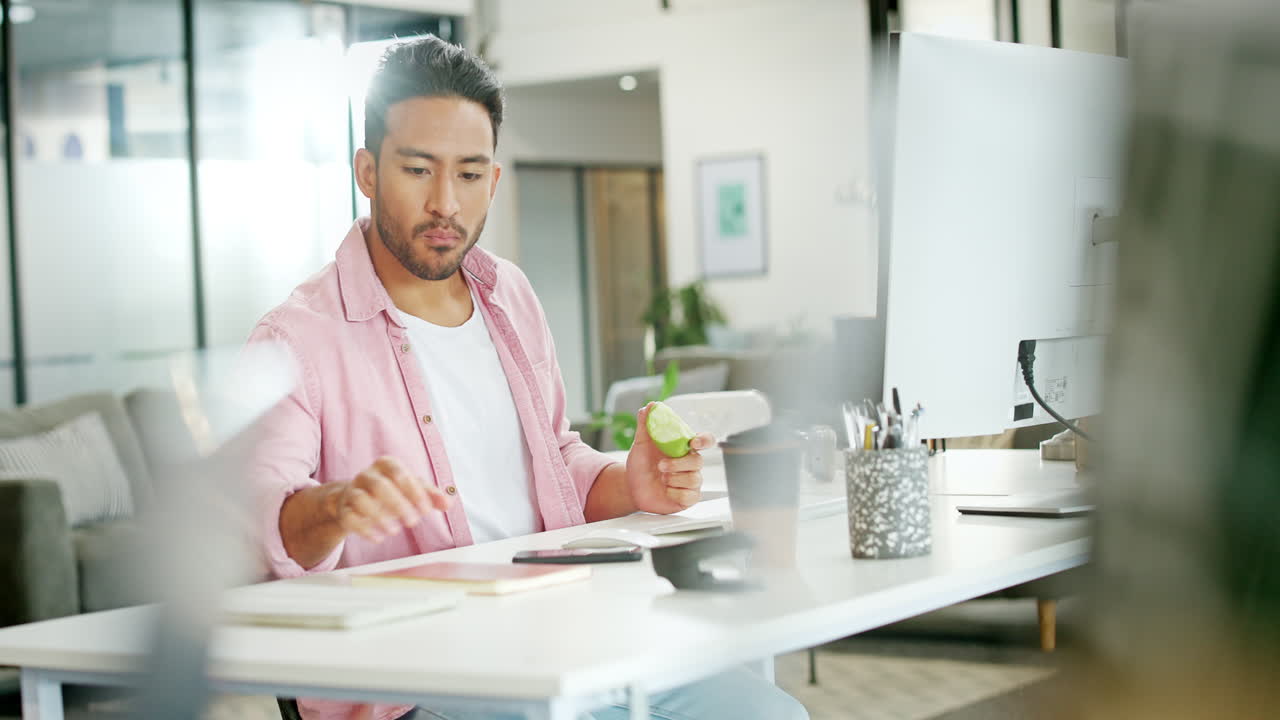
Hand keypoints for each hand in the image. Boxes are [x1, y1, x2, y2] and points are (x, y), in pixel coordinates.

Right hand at [325, 456, 451, 542]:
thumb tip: (448, 503)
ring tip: (394, 531)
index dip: (413, 491)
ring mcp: (352, 491)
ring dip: (380, 517)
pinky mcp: (344, 510)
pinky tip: (378, 538)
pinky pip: (350, 518)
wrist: (355, 500)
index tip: (426, 509)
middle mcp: (367, 475)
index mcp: (385, 465)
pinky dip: (364, 529)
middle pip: (380, 486)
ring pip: (362, 500)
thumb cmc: (390, 492)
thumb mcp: (411, 489)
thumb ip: (431, 495)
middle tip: (413, 522)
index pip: (399, 473)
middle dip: (398, 505)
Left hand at [625, 403, 714, 514]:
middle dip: (678, 464)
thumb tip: (650, 406)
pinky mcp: (687, 498)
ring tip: (661, 479)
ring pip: (694, 479)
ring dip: (674, 479)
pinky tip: (666, 491)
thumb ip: (646, 424)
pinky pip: (690, 496)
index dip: (704, 440)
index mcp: (683, 448)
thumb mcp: (641, 443)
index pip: (705, 440)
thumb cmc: (641, 464)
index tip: (693, 442)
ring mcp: (690, 481)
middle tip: (661, 466)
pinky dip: (675, 493)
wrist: (631, 487)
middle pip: (698, 461)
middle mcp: (690, 464)